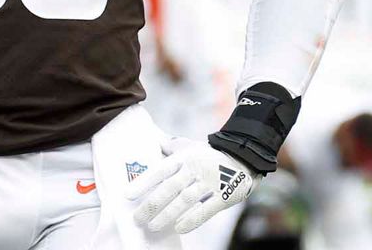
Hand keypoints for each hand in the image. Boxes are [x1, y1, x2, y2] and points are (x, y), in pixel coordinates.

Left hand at [127, 136, 255, 233]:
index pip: (160, 170)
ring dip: (167, 214)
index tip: (127, 195)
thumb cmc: (209, 155)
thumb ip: (171, 147)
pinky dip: (192, 220)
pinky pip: (206, 210)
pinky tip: (178, 228)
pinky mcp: (224, 196)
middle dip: (151, 205)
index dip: (143, 182)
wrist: (244, 158)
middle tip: (137, 218)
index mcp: (184, 158)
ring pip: (185, 200)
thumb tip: (154, 143)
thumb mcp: (190, 146)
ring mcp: (210, 183)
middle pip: (170, 188)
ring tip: (152, 226)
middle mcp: (195, 170)